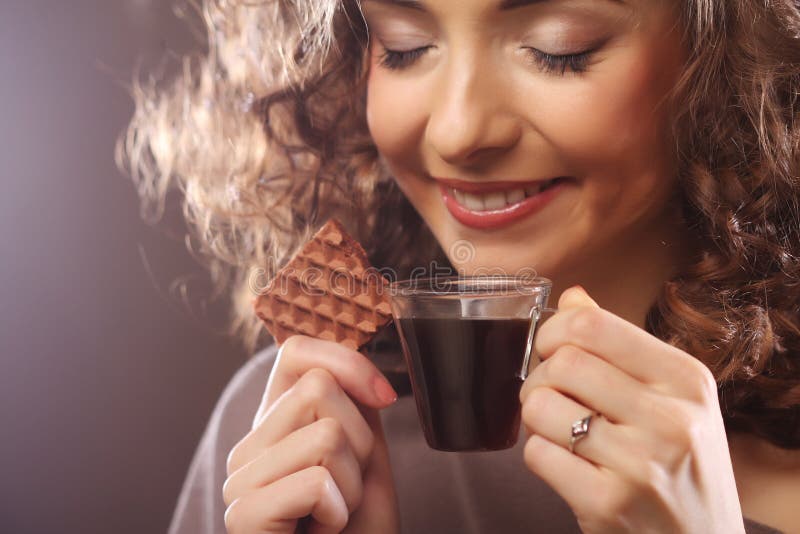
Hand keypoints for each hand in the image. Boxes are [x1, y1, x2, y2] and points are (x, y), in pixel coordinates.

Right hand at [222, 335, 400, 533]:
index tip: (385, 397)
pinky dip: (339, 512)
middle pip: (319, 389)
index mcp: (274, 425)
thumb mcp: (363, 454)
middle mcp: (248, 446)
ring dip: (352, 482)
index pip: (297, 352)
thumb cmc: (358, 529)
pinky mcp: (244, 516)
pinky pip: (317, 481)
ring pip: (326, 434)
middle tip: (346, 487)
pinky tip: (325, 532)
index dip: (349, 362)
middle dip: (359, 441)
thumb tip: (354, 351)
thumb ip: (351, 404)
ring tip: (335, 513)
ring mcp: (239, 481)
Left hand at [519, 286, 744, 532]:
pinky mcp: (608, 502)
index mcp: (686, 378)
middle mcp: (671, 417)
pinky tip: (567, 464)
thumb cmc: (680, 465)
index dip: (553, 331)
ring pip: (540, 406)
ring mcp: (640, 463)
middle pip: (562, 362)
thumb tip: (572, 298)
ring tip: (558, 428)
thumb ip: (620, 345)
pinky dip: (539, 454)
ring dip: (535, 416)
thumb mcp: (674, 398)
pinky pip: (537, 453)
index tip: (551, 349)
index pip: (592, 325)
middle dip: (539, 376)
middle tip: (550, 395)